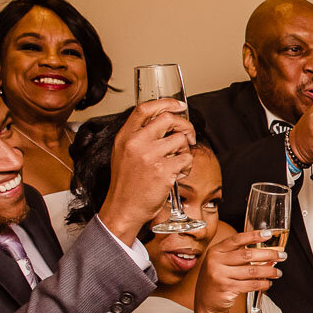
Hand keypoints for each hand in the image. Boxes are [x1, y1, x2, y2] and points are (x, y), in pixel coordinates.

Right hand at [99, 99, 195, 244]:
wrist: (123, 209)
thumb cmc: (126, 184)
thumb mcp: (123, 153)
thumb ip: (139, 136)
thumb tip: (162, 122)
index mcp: (125, 136)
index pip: (145, 109)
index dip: (166, 103)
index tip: (179, 105)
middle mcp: (136, 143)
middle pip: (169, 119)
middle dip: (185, 126)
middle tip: (189, 137)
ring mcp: (150, 156)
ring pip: (181, 140)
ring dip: (185, 151)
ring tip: (176, 163)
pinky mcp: (163, 170)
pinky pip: (187, 159)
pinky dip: (187, 167)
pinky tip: (177, 174)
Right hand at [194, 229, 284, 312]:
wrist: (206, 302)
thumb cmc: (217, 279)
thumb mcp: (222, 263)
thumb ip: (239, 256)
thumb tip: (267, 254)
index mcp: (216, 251)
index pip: (237, 239)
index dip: (253, 235)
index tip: (268, 234)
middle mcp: (216, 261)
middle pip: (248, 254)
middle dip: (269, 255)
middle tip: (282, 256)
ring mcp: (220, 275)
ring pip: (252, 270)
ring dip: (269, 271)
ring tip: (278, 272)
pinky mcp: (227, 288)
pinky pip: (251, 284)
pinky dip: (263, 284)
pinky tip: (268, 283)